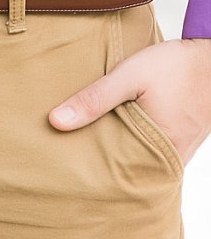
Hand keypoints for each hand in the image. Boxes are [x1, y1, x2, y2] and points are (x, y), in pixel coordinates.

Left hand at [50, 37, 210, 163]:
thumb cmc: (175, 67)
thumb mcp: (127, 78)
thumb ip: (93, 99)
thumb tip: (57, 121)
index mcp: (160, 148)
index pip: (121, 172)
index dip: (94, 167)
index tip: (70, 161)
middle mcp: (173, 155)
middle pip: (131, 167)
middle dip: (105, 160)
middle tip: (74, 152)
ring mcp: (180, 148)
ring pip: (143, 157)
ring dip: (121, 149)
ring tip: (91, 140)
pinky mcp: (182, 137)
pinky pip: (155, 148)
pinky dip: (137, 141)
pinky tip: (118, 129)